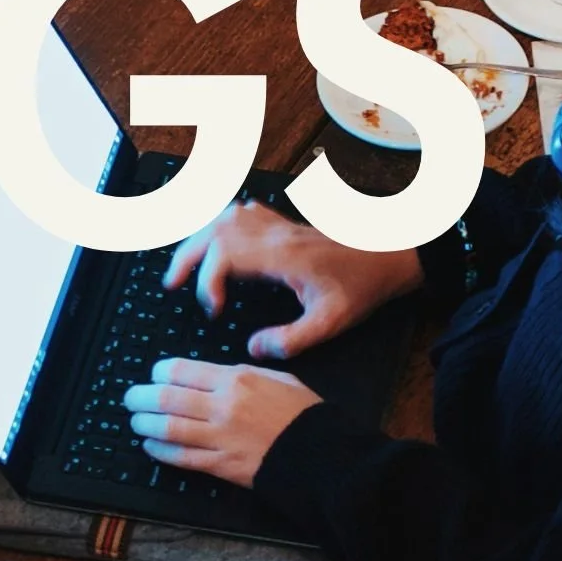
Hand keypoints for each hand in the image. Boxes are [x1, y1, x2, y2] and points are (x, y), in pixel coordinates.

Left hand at [123, 358, 322, 487]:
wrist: (321, 455)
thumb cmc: (303, 413)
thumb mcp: (278, 377)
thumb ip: (244, 373)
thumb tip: (216, 372)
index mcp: (236, 379)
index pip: (183, 371)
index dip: (161, 372)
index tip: (155, 374)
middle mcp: (222, 406)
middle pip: (168, 399)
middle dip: (142, 397)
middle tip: (130, 397)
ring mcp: (220, 438)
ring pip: (169, 428)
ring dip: (145, 424)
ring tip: (135, 421)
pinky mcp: (222, 466)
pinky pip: (183, 457)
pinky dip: (162, 451)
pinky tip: (151, 445)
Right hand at [165, 201, 424, 359]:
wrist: (390, 254)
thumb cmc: (362, 285)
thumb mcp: (331, 322)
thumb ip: (291, 339)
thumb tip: (253, 348)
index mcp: (281, 254)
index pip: (225, 254)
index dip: (208, 281)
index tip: (214, 310)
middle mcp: (274, 233)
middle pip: (214, 230)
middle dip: (187, 255)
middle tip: (171, 284)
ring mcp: (279, 224)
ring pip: (224, 215)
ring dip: (199, 237)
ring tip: (183, 263)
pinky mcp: (284, 223)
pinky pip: (243, 211)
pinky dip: (220, 222)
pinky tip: (217, 237)